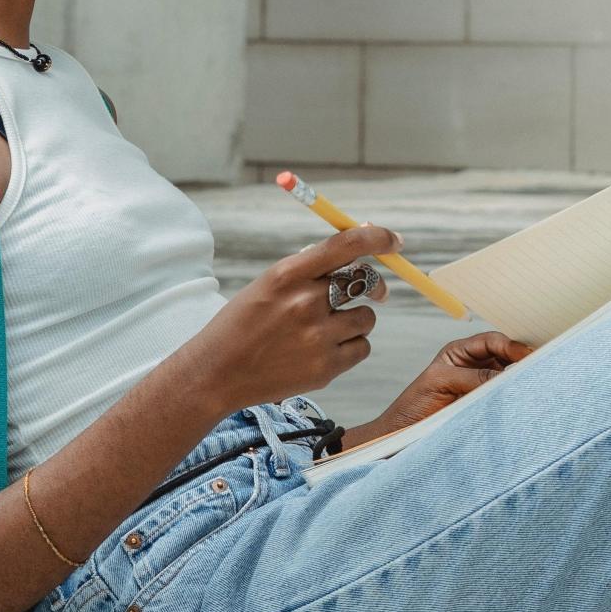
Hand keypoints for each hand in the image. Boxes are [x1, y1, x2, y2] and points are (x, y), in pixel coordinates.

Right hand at [177, 223, 393, 411]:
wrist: (216, 373)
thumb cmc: (244, 323)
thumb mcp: (269, 284)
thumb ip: (310, 268)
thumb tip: (359, 247)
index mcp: (288, 274)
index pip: (347, 245)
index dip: (378, 238)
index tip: (394, 241)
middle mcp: (305, 303)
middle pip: (365, 281)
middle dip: (375, 285)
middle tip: (376, 291)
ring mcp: (317, 338)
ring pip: (367, 317)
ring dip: (356, 320)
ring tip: (328, 329)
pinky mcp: (325, 368)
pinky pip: (362, 348)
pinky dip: (351, 347)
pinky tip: (325, 350)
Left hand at [356, 332, 532, 443]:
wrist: (400, 437)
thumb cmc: (412, 406)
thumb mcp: (440, 383)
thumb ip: (473, 377)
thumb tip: (506, 377)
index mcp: (459, 352)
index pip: (493, 341)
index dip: (512, 346)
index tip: (529, 355)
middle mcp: (473, 365)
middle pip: (506, 356)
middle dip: (522, 359)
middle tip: (541, 366)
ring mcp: (479, 386)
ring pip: (508, 376)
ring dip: (520, 378)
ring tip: (537, 381)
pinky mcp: (483, 405)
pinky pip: (503, 396)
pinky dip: (514, 395)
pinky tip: (525, 397)